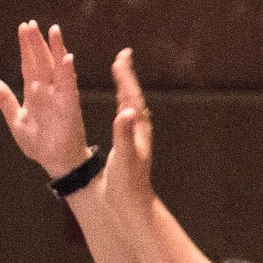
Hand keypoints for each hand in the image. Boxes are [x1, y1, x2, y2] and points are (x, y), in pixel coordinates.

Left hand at [0, 21, 92, 178]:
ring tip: (53, 30)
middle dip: (37, 42)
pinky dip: (68, 71)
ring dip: (56, 49)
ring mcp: (60, 96)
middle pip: (42, 61)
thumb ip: (6, 100)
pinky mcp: (70, 105)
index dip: (26, 47)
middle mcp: (48, 90)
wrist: (56, 162)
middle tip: (31, 22)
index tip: (24, 27)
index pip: (29, 64)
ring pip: (57, 67)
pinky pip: (69, 85)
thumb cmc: (39, 144)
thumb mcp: (16, 121)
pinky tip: (67, 57)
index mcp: (34, 93)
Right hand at [103, 48, 156, 215]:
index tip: (121, 57)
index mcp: (137, 131)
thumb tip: (127, 112)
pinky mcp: (132, 146)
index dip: (126, 77)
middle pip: (134, 96)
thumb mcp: (123, 158)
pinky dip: (124, 105)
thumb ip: (124, 134)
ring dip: (126, 88)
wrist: (134, 206)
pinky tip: (123, 108)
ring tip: (122, 74)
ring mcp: (137, 138)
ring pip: (133, 106)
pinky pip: (129, 119)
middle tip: (122, 56)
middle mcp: (140, 131)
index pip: (132, 97)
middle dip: (127, 76)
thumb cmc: (127, 185)